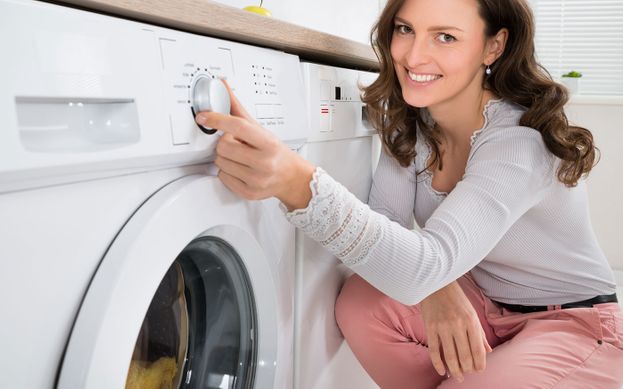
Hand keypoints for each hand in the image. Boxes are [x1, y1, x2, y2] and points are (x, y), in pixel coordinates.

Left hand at [195, 80, 315, 209]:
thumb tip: (223, 86)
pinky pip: (222, 177)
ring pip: (220, 162)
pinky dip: (227, 172)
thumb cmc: (275, 151)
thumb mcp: (260, 129)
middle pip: (224, 146)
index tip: (204, 117)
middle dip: (225, 143)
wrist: (290, 176)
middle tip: (237, 144)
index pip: (238, 127)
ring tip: (240, 157)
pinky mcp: (248, 192)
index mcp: (268, 143)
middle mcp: (264, 162)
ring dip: (225, 158)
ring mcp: (256, 179)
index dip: (218, 120)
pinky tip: (240, 169)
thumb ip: (238, 109)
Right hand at [419, 281, 491, 382]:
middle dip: (467, 369)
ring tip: (456, 377)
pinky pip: (434, 350)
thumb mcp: (472, 313)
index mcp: (471, 322)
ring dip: (454, 370)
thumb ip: (480, 333)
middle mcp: (458, 325)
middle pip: (464, 356)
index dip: (479, 364)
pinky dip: (438, 363)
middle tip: (467, 375)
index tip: (479, 370)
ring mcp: (443, 327)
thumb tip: (487, 351)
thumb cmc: (457, 298)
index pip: (478, 350)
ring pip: (449, 356)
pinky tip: (441, 370)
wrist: (436, 284)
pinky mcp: (430, 328)